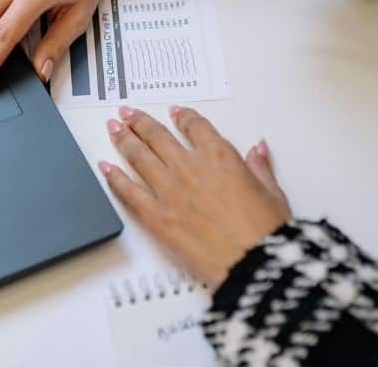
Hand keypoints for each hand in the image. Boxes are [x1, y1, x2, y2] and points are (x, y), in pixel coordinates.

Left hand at [100, 106, 290, 287]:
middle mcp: (189, 167)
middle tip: (128, 113)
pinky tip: (105, 167)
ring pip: (139, 156)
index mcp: (220, 156)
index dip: (182, 116)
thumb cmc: (266, 233)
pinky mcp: (156, 216)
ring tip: (113, 128)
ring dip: (124, 139)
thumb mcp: (273, 193)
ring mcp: (169, 190)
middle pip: (157, 136)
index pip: (195, 126)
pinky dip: (114, 177)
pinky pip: (128, 191)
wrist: (253, 264)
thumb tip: (258, 149)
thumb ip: (260, 167)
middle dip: (140, 121)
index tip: (174, 112)